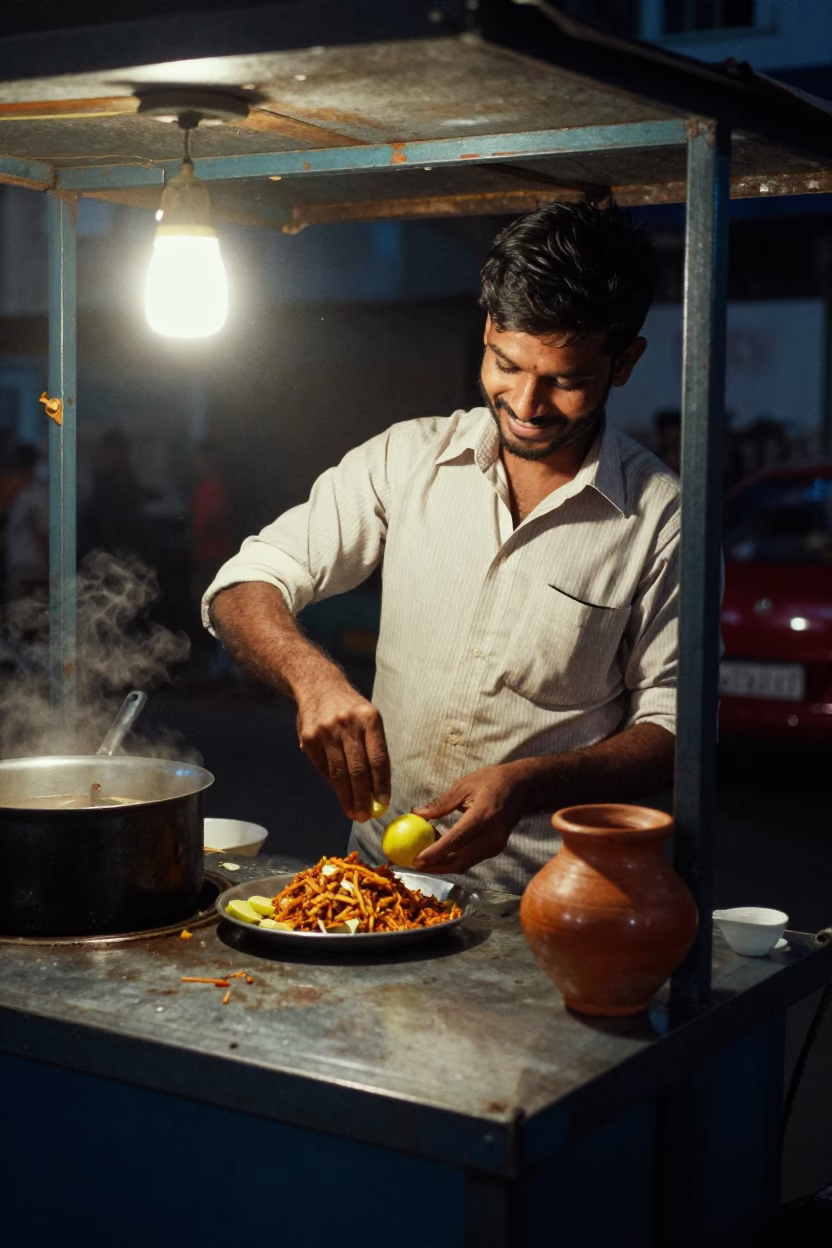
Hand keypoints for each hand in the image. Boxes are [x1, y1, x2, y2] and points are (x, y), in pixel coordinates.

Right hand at [296, 673, 390, 821]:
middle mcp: (348, 724)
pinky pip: (323, 768)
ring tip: (353, 812)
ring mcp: (326, 731)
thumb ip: (374, 750)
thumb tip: (377, 789)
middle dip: (362, 796)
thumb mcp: (368, 719)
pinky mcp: (309, 738)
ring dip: (347, 796)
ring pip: (339, 772)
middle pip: (358, 769)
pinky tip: (340, 794)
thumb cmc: (351, 709)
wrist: (318, 685)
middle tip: (365, 816)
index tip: (383, 802)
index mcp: (370, 719)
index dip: (381, 783)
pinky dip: (333, 784)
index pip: (378, 758)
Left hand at [411, 765, 525, 873]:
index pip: (457, 839)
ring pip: (465, 864)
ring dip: (443, 864)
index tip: (417, 860)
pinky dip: (453, 858)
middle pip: (460, 860)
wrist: (523, 788)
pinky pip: (470, 859)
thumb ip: (441, 803)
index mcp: (483, 815)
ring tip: (424, 857)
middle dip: (436, 866)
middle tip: (414, 863)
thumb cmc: (493, 781)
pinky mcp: (496, 849)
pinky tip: (440, 851)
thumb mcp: (465, 785)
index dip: (436, 852)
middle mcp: (492, 835)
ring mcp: (496, 845)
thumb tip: (417, 814)